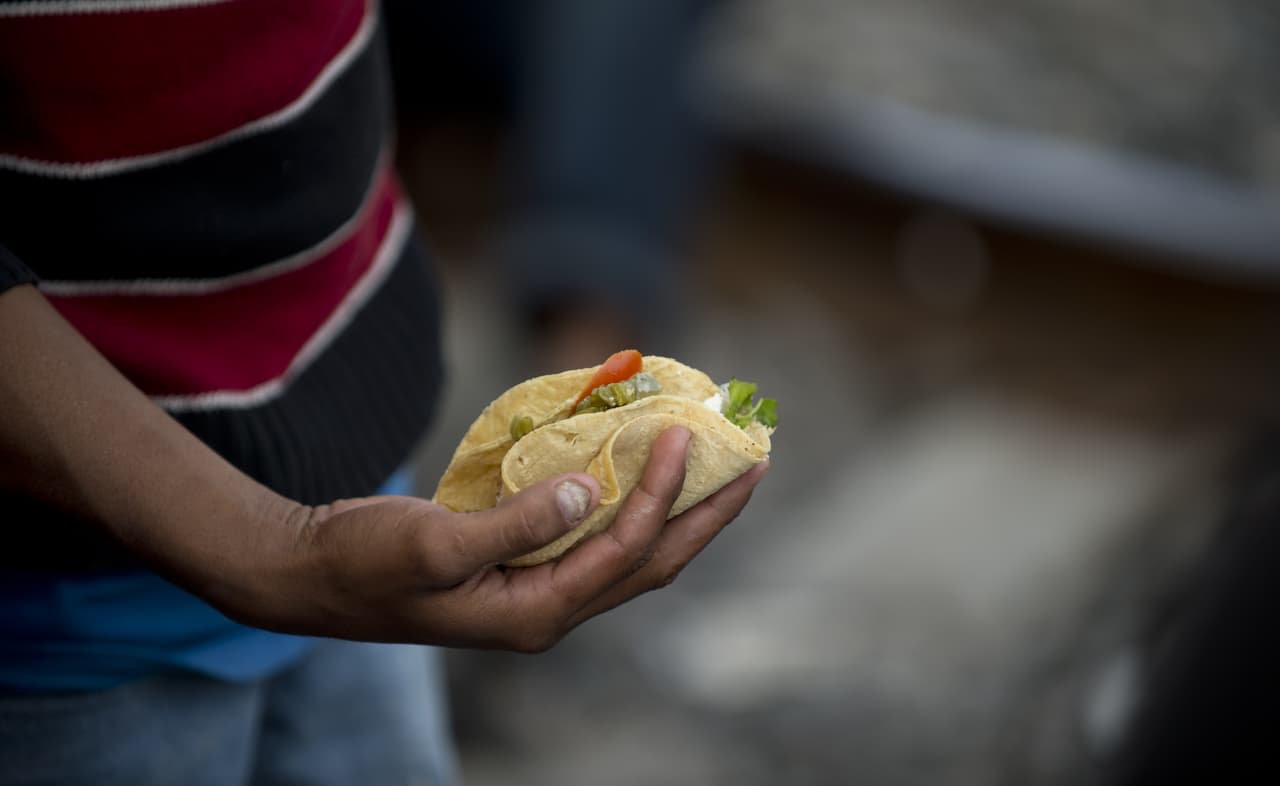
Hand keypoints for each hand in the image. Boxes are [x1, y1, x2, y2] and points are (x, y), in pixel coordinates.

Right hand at [233, 427, 767, 650]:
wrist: (306, 574)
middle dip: (707, 512)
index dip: (662, 494)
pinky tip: (637, 463)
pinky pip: (592, 528)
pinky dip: (625, 495)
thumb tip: (588, 490)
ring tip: (717, 461)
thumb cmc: (361, 563)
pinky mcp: (519, 561)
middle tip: (755, 461)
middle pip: (653, 560)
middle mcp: (549, 607)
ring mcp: (536, 586)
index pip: (626, 553)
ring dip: (676, 503)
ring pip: (630, 546)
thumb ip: (517, 524)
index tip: (684, 435)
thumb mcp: (435, 546)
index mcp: (536, 613)